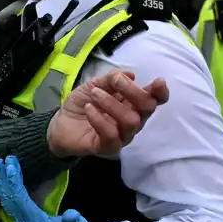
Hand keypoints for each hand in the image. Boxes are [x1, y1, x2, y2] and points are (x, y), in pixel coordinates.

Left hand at [0, 156, 93, 221]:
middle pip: (10, 198)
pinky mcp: (23, 221)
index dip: (14, 181)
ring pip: (7, 201)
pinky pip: (10, 205)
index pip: (19, 198)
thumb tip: (72, 215)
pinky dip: (4, 193)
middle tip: (1, 160)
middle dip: (5, 179)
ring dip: (3, 184)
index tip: (10, 165)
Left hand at [46, 70, 168, 157]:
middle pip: (147, 108)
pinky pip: (112, 135)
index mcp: (133, 104)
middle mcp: (133, 120)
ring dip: (112, 103)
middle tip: (114, 82)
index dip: (160, 92)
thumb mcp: (94, 85)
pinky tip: (88, 109)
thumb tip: (131, 74)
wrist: (61, 124)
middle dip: (133, 91)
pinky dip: (99, 119)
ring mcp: (123, 135)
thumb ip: (111, 79)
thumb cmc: (84, 103)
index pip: (155, 100)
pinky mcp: (109, 147)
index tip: (158, 82)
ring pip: (131, 121)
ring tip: (94, 94)